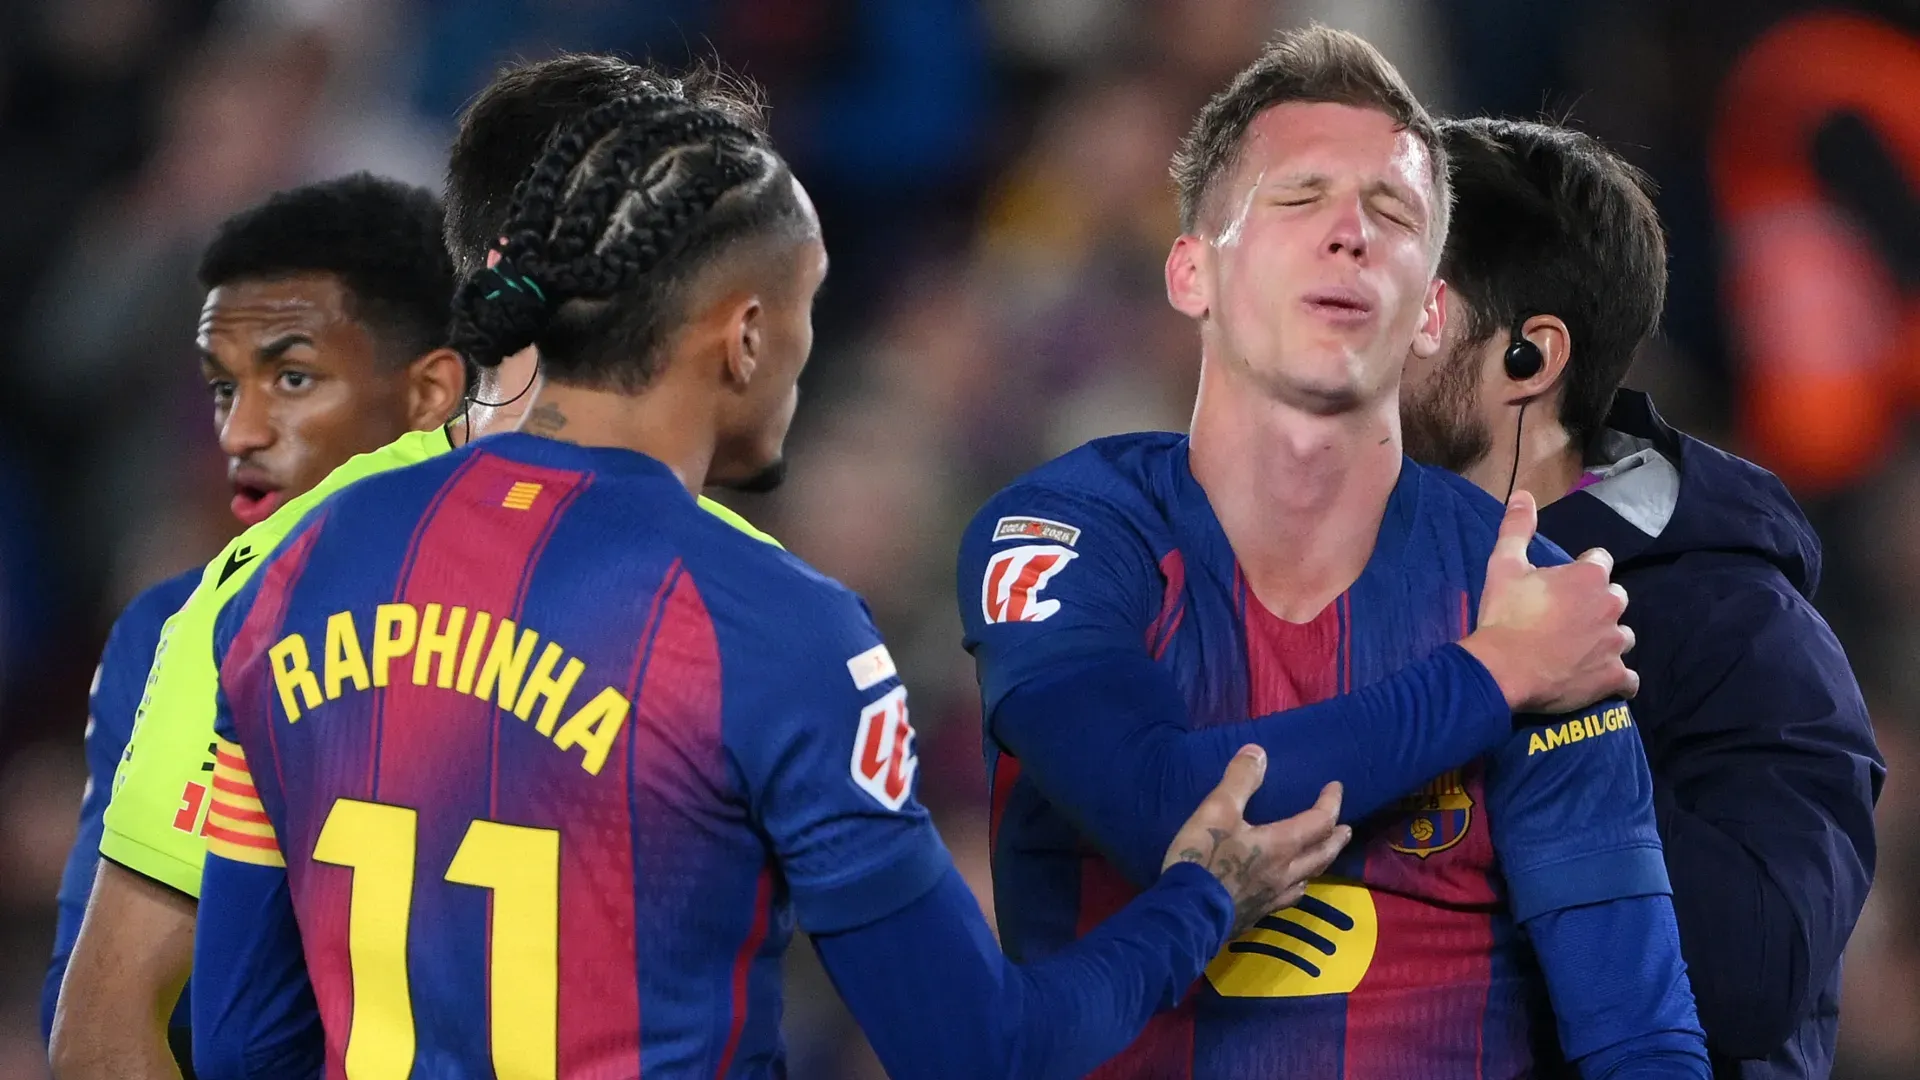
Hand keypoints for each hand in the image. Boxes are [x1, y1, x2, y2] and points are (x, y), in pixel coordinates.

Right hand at [1163, 747, 1351, 936]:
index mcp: (1281, 845)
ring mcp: (1273, 897)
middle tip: (1346, 828)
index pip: (1319, 821)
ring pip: (1308, 878)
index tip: (1335, 787)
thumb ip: (1240, 781)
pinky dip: (1297, 884)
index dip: (1330, 803)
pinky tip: (1288, 887)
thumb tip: (1259, 752)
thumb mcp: (1217, 811)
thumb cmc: (1203, 858)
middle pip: (1322, 854)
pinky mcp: (1258, 914)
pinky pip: (1289, 897)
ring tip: (1321, 855)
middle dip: (1336, 838)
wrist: (1186, 914)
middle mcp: (1286, 872)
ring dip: (1320, 862)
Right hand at [1461, 490, 1637, 714]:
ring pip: (1622, 636)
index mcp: (1589, 576)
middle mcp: (1611, 606)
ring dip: (1606, 640)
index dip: (1580, 572)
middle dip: (1597, 605)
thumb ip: (1518, 528)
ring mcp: (1615, 644)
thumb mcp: (1504, 565)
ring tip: (1579, 650)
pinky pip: (1628, 679)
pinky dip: (1617, 679)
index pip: (1600, 562)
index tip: (1560, 586)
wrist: (1503, 669)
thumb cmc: (1504, 615)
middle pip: (1615, 598)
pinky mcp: (1613, 677)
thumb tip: (1523, 494)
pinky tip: (1598, 678)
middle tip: (1566, 619)